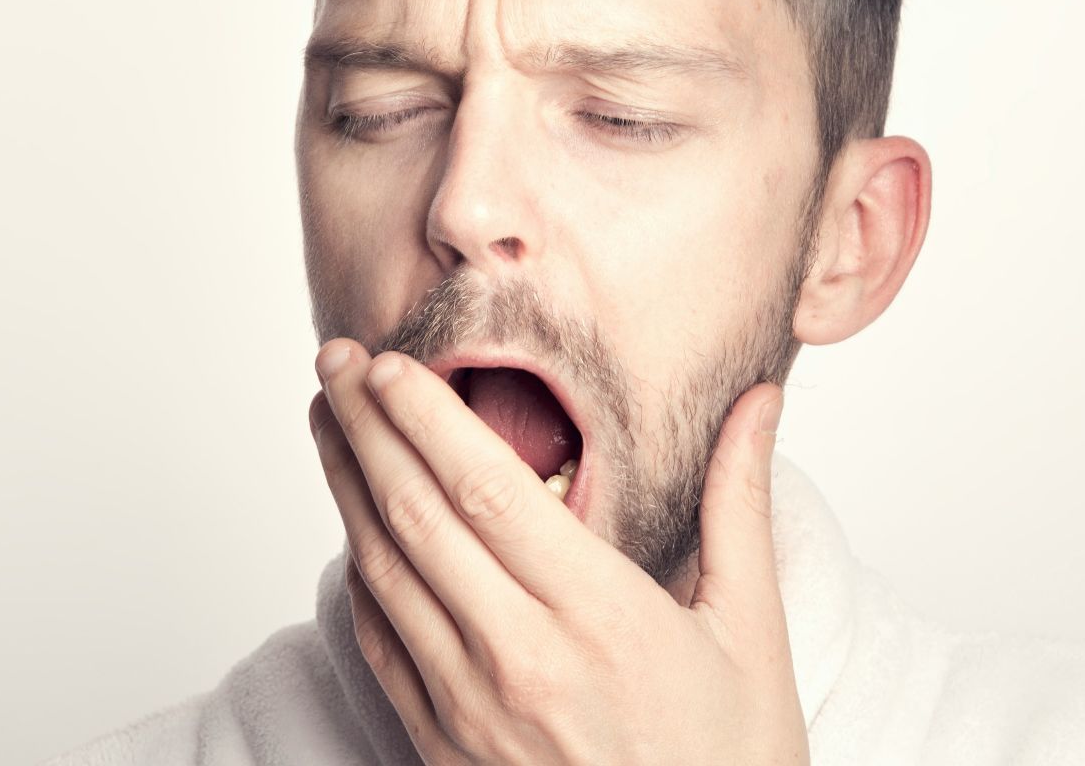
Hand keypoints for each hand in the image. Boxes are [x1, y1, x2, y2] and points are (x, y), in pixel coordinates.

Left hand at [309, 339, 807, 764]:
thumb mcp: (752, 634)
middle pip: (416, 516)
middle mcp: (520, 659)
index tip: (389, 362)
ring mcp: (472, 710)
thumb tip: (759, 403)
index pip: (485, 487)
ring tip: (325, 421)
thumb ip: (738, 506)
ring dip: (346, 488)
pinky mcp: (444, 750)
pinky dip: (360, 576)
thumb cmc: (731, 763)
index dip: (425, 416)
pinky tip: (352, 530)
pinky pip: (383, 645)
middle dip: (365, 427)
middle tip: (333, 359)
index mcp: (598, 615)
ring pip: (385, 574)